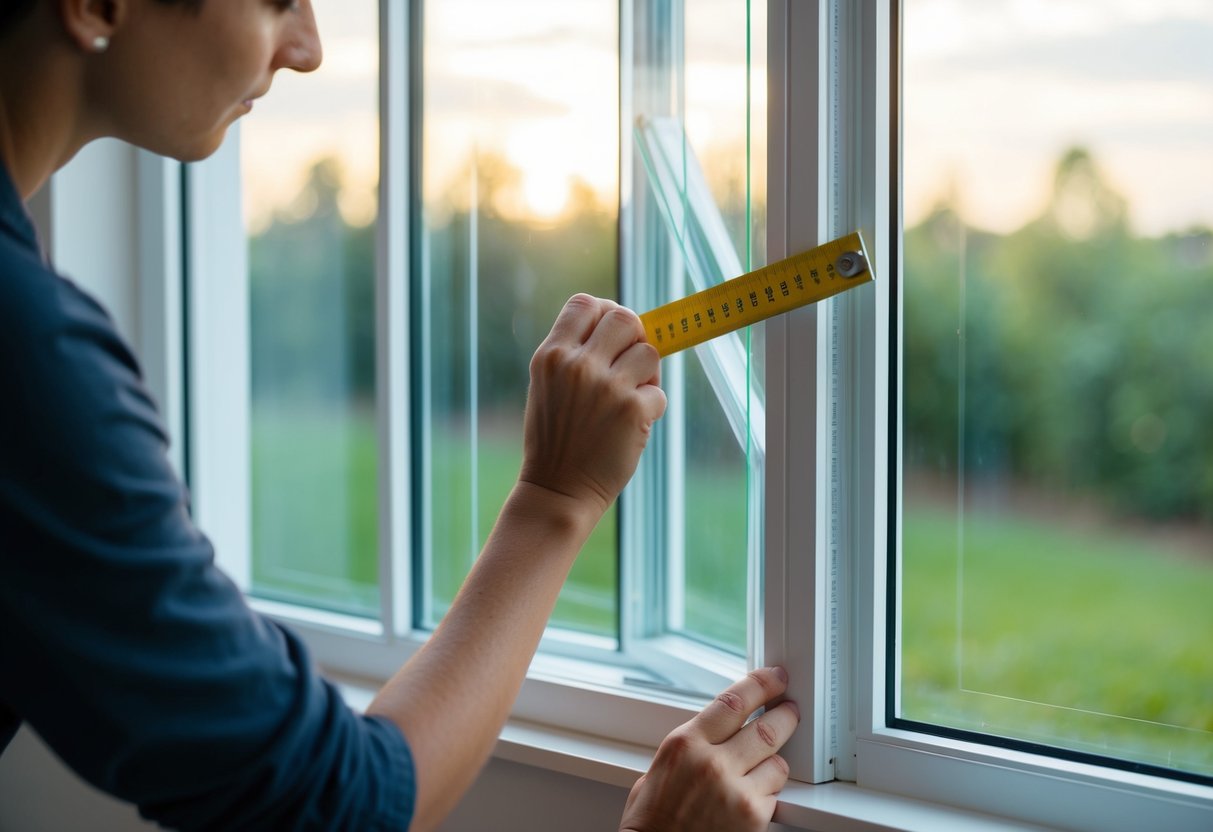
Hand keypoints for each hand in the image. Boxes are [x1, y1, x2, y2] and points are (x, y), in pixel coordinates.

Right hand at [519, 294, 666, 516]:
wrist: (557, 490)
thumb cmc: (555, 438)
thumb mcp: (547, 386)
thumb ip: (575, 353)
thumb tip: (623, 324)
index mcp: (551, 355)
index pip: (586, 303)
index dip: (606, 311)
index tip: (612, 333)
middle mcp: (577, 365)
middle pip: (625, 318)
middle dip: (634, 337)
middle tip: (629, 363)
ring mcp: (607, 386)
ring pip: (650, 352)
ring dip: (647, 373)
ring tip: (631, 396)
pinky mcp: (633, 410)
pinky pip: (658, 391)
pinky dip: (652, 407)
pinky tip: (632, 425)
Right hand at [619, 668, 798, 831]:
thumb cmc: (651, 821)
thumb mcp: (662, 769)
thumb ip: (694, 745)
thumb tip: (719, 730)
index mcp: (684, 744)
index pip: (733, 701)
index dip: (760, 684)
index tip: (775, 677)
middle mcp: (712, 763)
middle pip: (765, 727)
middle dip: (784, 715)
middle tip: (790, 709)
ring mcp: (735, 791)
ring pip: (776, 763)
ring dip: (773, 763)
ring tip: (761, 770)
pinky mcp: (752, 818)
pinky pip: (774, 796)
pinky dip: (768, 795)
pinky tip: (750, 800)